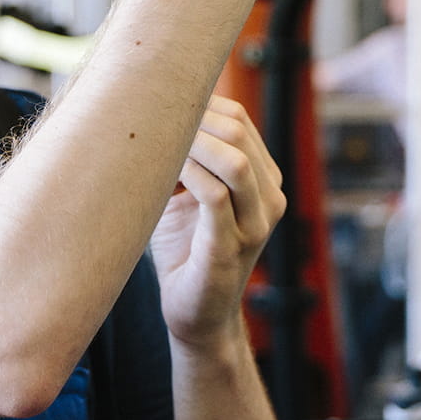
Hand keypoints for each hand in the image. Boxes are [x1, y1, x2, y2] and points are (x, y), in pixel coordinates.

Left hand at [149, 96, 285, 347]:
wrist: (195, 314)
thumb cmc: (186, 249)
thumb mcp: (189, 194)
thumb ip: (186, 157)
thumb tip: (151, 108)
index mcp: (264, 180)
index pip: (240, 119)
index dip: (199, 105)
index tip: (155, 106)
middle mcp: (270, 198)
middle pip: (239, 132)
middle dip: (192, 119)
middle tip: (150, 122)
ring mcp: (256, 225)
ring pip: (235, 161)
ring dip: (191, 145)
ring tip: (156, 145)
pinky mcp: (231, 248)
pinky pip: (216, 197)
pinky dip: (188, 176)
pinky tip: (163, 176)